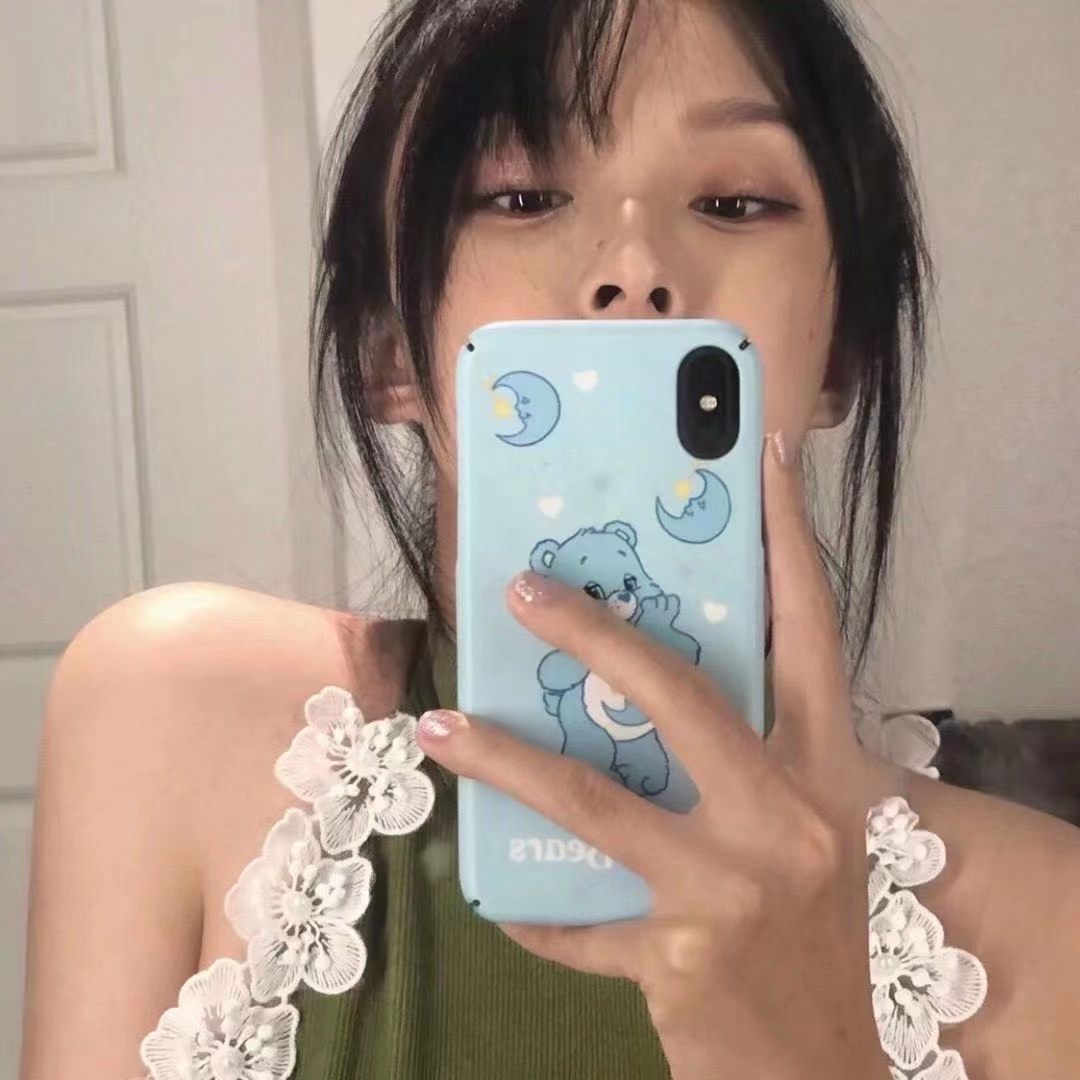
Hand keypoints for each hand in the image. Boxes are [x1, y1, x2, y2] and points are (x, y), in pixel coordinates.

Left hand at [417, 435, 893, 1079]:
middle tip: (521, 591)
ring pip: (594, 801)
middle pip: (679, 696)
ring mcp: (730, 888)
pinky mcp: (677, 958)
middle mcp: (788, 816)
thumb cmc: (825, 936)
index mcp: (830, 771)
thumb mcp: (807, 831)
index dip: (789, 538)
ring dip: (505, 759)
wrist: (837, 1071)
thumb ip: (751, 767)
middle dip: (596, 634)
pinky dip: (536, 906)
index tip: (756, 453)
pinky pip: (579, 921)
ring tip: (441, 726)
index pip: (811, 631)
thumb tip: (639, 704)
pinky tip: (497, 892)